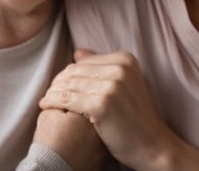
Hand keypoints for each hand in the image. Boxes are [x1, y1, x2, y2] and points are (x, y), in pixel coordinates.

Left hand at [39, 50, 179, 169]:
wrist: (153, 145)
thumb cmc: (136, 118)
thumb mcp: (125, 84)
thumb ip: (103, 66)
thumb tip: (77, 52)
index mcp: (126, 59)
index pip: (84, 61)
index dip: (68, 73)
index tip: (58, 84)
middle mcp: (120, 68)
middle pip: (76, 71)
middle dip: (58, 82)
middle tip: (48, 92)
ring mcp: (111, 86)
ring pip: (69, 84)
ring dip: (53, 92)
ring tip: (45, 99)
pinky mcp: (101, 105)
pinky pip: (67, 99)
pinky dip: (53, 102)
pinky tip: (45, 106)